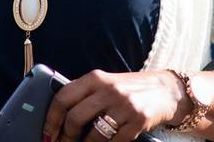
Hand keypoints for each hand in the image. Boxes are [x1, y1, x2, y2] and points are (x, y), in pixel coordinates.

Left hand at [44, 70, 186, 141]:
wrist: (165, 90)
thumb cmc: (129, 88)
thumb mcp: (106, 83)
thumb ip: (85, 94)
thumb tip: (59, 117)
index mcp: (95, 78)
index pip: (63, 97)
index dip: (51, 119)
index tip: (47, 133)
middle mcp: (108, 89)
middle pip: (75, 118)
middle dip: (66, 137)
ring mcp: (124, 105)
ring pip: (93, 135)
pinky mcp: (137, 120)